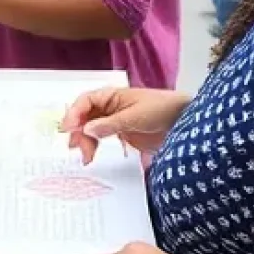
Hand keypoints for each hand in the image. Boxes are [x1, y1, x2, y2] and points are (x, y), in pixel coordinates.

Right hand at [58, 86, 190, 165]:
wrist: (185, 120)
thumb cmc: (160, 110)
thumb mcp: (134, 117)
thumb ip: (109, 124)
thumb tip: (85, 130)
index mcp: (110, 96)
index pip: (84, 102)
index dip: (74, 114)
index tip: (68, 130)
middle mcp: (109, 107)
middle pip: (85, 117)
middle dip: (78, 132)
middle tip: (78, 149)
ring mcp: (115, 121)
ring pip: (91, 129)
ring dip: (85, 141)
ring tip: (86, 158)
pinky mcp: (123, 134)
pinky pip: (102, 139)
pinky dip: (95, 146)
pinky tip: (92, 156)